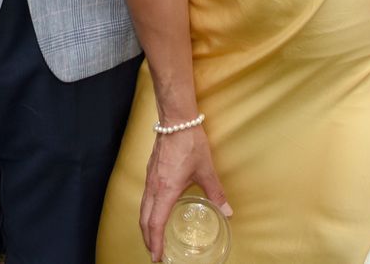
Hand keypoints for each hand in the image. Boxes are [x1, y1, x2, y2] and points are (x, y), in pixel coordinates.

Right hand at [139, 128, 229, 262]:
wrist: (176, 120)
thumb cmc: (190, 143)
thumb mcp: (206, 171)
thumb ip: (216, 193)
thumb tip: (227, 211)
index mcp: (166, 190)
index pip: (156, 223)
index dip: (155, 242)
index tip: (157, 257)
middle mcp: (154, 187)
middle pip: (144, 219)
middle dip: (147, 239)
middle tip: (154, 253)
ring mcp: (149, 178)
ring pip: (142, 208)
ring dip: (146, 226)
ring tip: (152, 238)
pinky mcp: (150, 171)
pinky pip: (145, 198)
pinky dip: (147, 212)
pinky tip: (155, 212)